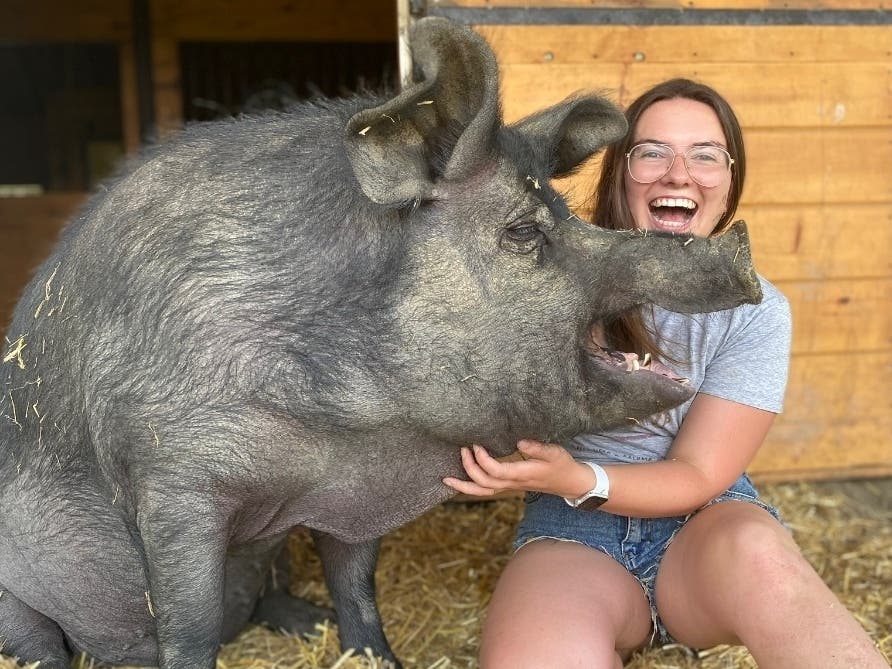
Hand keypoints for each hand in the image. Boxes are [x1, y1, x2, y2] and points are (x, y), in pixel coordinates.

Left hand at [442, 439, 594, 498]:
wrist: (570, 483)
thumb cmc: (562, 465)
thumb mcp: (554, 452)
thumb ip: (537, 447)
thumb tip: (518, 441)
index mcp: (522, 474)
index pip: (496, 471)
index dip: (482, 459)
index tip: (476, 444)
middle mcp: (513, 483)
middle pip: (485, 483)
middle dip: (469, 468)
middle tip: (462, 449)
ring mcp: (510, 487)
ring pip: (483, 492)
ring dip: (464, 485)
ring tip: (446, 478)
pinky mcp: (509, 486)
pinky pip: (487, 491)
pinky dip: (471, 488)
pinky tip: (461, 481)